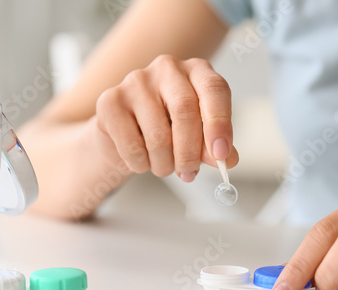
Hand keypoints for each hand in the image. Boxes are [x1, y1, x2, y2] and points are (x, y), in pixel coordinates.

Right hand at [92, 55, 238, 181]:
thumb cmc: (166, 132)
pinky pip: (132, 145)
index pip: (214, 89)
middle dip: (189, 152)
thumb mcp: (197, 138)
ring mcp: (135, 81)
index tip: (221, 154)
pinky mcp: (110, 101)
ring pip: (158, 134)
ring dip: (164, 164)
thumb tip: (227, 160)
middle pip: (185, 110)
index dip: (219, 123)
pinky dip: (141, 164)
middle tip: (189, 173)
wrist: (122, 137)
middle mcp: (167, 68)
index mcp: (196, 70)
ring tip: (164, 168)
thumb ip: (213, 147)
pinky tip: (141, 161)